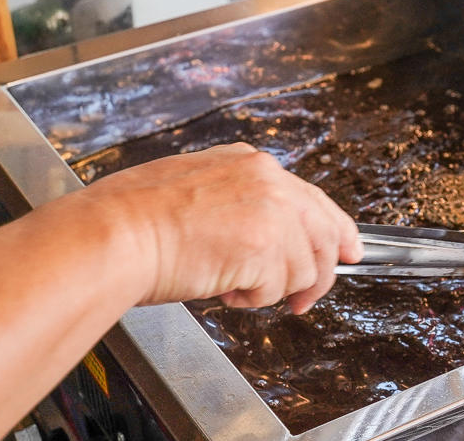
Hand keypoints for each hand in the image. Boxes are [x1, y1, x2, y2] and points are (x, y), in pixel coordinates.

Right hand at [78, 143, 361, 312]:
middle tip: (302, 299)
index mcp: (253, 164)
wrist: (114, 234)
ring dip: (271, 289)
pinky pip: (278, 290)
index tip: (349, 251)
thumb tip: (268, 238)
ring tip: (231, 282)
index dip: (337, 232)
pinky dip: (253, 299)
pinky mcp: (265, 248)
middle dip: (318, 275)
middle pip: (325, 236)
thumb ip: (243, 203)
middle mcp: (270, 182)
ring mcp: (272, 213)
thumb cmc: (136, 218)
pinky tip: (223, 286)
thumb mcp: (199, 189)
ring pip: (304, 269)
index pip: (314, 200)